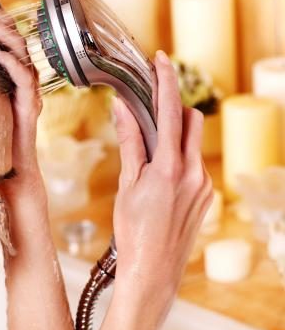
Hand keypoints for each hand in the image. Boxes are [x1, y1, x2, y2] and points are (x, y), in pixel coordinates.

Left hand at [0, 6, 43, 200]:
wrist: (11, 179)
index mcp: (11, 82)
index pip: (7, 43)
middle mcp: (23, 84)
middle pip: (16, 41)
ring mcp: (29, 95)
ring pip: (22, 53)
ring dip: (1, 33)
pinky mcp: (30, 107)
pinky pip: (25, 78)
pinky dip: (10, 61)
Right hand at [112, 50, 212, 304]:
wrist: (153, 270)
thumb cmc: (133, 232)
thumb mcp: (127, 185)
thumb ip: (130, 143)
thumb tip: (123, 109)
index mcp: (170, 167)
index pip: (170, 112)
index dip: (165, 82)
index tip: (160, 60)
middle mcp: (194, 172)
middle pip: (191, 121)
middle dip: (173, 107)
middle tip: (150, 107)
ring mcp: (204, 184)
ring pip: (194, 143)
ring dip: (175, 134)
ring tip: (150, 149)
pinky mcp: (206, 195)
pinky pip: (195, 163)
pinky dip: (179, 157)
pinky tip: (159, 175)